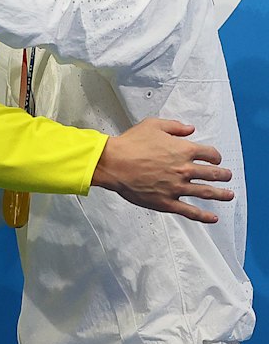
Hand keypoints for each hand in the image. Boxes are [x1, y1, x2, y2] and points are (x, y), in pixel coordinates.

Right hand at [92, 117, 232, 223]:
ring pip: (206, 192)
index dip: (215, 156)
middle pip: (212, 173)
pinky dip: (204, 216)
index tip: (216, 159)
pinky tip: (213, 218)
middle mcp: (184, 169)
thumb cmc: (131, 144)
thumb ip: (175, 126)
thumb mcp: (153, 125)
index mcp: (183, 150)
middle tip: (227, 176)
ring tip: (229, 195)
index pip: (209, 154)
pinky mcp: (167, 202)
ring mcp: (177, 187)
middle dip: (223, 175)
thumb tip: (190, 129)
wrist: (114, 163)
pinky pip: (190, 211)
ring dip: (221, 194)